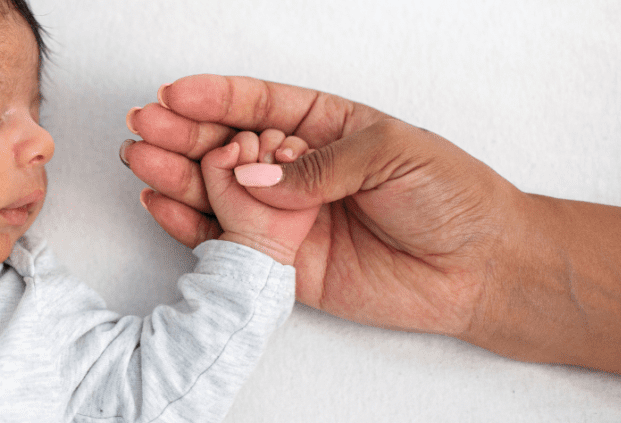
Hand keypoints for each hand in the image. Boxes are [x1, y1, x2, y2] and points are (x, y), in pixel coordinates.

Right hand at [122, 74, 520, 337]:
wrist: (481, 267)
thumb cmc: (452, 196)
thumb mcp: (393, 152)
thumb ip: (320, 165)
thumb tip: (255, 175)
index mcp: (324, 127)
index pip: (259, 104)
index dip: (215, 98)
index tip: (176, 93)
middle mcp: (296, 169)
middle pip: (225, 144)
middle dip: (182, 133)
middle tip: (144, 126)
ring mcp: (285, 215)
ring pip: (217, 190)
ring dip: (175, 174)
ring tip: (139, 158)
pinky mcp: (282, 261)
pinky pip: (226, 240)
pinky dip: (190, 224)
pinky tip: (160, 203)